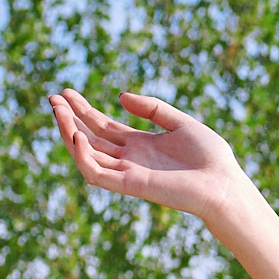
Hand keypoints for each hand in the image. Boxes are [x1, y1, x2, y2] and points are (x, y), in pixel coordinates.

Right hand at [47, 88, 255, 224]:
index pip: (103, 127)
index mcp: (141, 144)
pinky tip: (78, 136)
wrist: (224, 184)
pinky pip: (97, 174)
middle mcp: (130, 159)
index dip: (84, 110)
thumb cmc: (211, 157)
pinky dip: (83, 157)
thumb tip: (119, 97)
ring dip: (69, 133)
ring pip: (87, 155)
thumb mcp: (181, 122)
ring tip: (58, 111)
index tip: (67, 93)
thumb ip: (152, 108)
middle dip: (69, 119)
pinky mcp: (130, 185)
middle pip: (90, 138)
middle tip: (53, 99)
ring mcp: (128, 172)